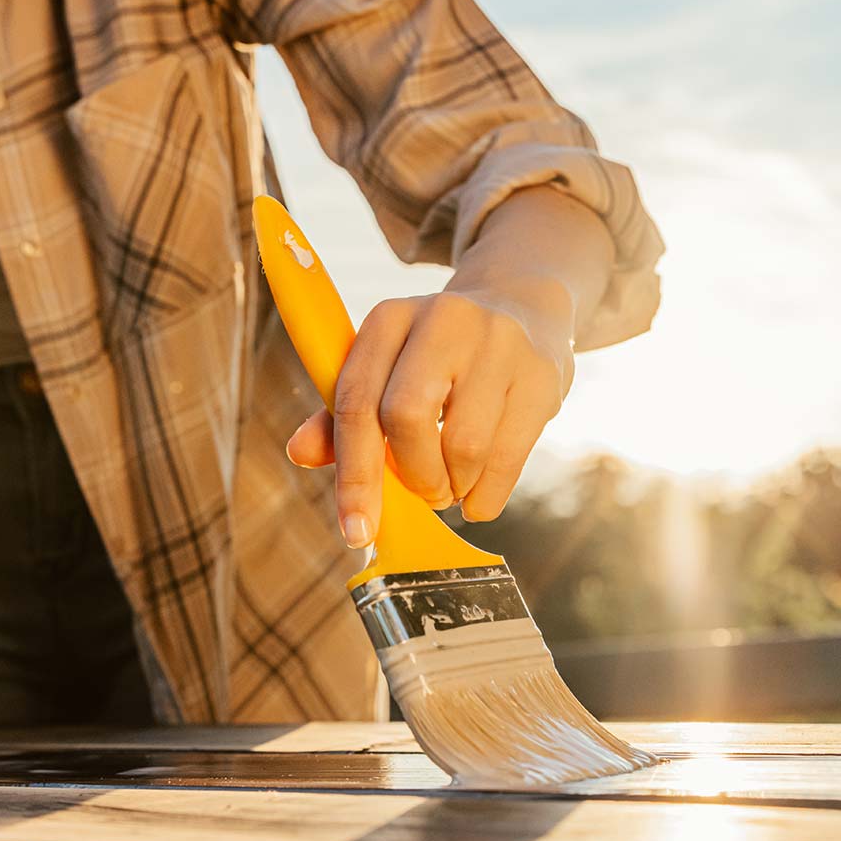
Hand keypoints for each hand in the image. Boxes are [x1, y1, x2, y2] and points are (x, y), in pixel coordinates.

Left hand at [286, 280, 574, 546]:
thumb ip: (341, 415)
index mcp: (390, 319)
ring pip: (463, 444)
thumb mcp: (386, 369)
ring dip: (452, 487)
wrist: (522, 309)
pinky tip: (478, 496)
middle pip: (407, 417)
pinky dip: (487, 495)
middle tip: (421, 494)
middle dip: (411, 476)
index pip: (356, 400)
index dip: (353, 475)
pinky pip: (509, 457)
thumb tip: (299, 453)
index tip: (356, 531)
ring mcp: (498, 343)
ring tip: (451, 486)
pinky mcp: (541, 374)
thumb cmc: (436, 357)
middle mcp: (443, 320)